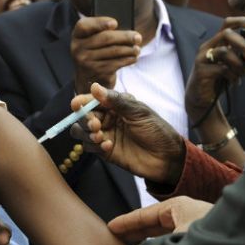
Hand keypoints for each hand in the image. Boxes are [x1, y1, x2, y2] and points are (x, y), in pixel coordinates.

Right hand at [69, 83, 185, 184]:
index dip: (82, 102)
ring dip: (86, 134)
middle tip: (95, 126)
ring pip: (81, 132)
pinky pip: (89, 147)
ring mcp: (105, 135)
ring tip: (100, 137)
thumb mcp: (139, 112)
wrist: (167, 158)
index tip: (76, 104)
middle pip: (83, 117)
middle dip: (85, 120)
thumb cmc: (157, 130)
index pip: (92, 101)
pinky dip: (94, 146)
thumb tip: (94, 87)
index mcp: (115, 105)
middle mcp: (107, 119)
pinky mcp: (104, 151)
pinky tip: (109, 146)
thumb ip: (116, 100)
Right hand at [71, 17, 141, 93]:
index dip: (100, 23)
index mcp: (77, 35)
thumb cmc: (96, 52)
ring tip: (137, 48)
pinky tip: (134, 57)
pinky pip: (116, 63)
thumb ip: (103, 31)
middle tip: (138, 37)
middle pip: (105, 38)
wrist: (88, 77)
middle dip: (124, 36)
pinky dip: (127, 59)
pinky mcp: (96, 72)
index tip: (115, 23)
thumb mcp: (93, 40)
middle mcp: (78, 48)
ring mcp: (85, 62)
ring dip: (129, 49)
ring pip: (113, 51)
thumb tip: (127, 32)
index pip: (84, 25)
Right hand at [108, 196, 213, 243]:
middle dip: (136, 232)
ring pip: (165, 235)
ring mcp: (196, 228)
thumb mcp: (172, 242)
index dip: (126, 221)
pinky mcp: (202, 242)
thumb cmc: (209, 241)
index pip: (145, 213)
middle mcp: (188, 215)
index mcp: (179, 207)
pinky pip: (175, 244)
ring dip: (148, 244)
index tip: (110, 227)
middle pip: (155, 222)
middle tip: (117, 240)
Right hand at [185, 17, 244, 121]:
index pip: (226, 24)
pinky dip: (233, 75)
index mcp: (216, 43)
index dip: (241, 21)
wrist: (202, 99)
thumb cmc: (218, 80)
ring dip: (239, 64)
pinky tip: (235, 81)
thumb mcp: (235, 69)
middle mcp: (207, 47)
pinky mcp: (201, 71)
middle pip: (226, 34)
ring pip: (224, 51)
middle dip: (243, 45)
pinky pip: (222, 68)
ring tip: (244, 73)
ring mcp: (202, 58)